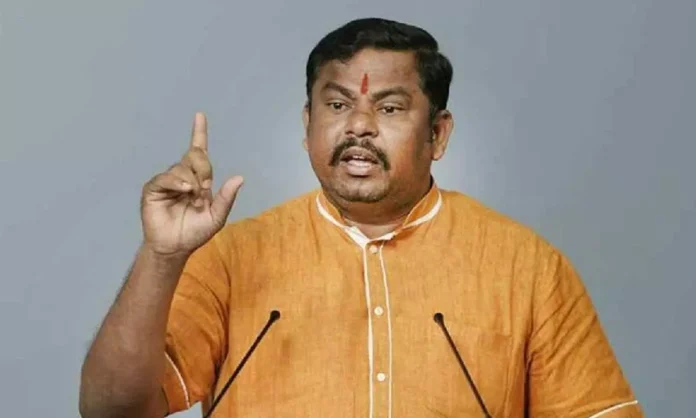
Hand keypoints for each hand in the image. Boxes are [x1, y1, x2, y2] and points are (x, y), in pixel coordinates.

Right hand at [140, 112, 242, 256]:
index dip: (199, 132)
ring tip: (193, 199)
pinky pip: (166, 177)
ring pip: (182, 167)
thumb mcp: (217, 216)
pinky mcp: (153, 189)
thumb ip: (227, 197)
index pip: (198, 151)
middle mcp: (182, 175)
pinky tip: (185, 190)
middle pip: (195, 155)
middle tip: (206, 188)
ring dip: (192, 181)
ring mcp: (167, 181)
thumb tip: (240, 177)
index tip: (200, 115)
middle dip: (204, 168)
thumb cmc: (195, 232)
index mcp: (198, 179)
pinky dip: (177, 181)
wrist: (175, 247)